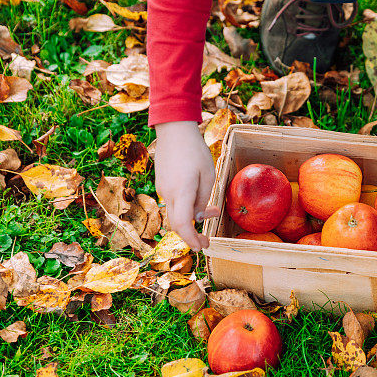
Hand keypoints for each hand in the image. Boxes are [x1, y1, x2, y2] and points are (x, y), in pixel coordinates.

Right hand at [154, 121, 218, 251]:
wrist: (174, 130)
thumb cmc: (195, 151)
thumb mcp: (208, 176)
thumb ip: (203, 199)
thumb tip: (197, 218)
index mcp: (181, 193)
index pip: (183, 226)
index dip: (192, 240)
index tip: (202, 247)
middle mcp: (168, 194)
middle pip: (177, 225)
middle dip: (192, 235)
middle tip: (206, 240)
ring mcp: (163, 189)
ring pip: (176, 213)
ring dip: (192, 218)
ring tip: (214, 211)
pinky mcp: (162, 183)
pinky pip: (174, 202)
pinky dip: (186, 207)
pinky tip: (200, 197)